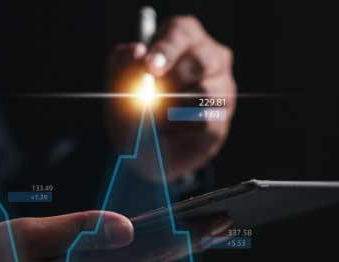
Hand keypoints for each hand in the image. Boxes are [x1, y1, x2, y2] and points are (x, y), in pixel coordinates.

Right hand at [0, 210, 229, 261]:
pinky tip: (165, 244)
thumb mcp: (26, 237)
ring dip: (175, 247)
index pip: (147, 251)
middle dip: (192, 240)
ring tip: (207, 228)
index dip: (187, 234)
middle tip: (227, 219)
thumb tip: (128, 227)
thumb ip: (81, 229)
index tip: (218, 220)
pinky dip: (150, 256)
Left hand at [107, 16, 235, 181]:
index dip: (165, 49)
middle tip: (148, 97)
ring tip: (154, 118)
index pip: (181, 33)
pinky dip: (181, 129)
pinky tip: (169, 131)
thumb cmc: (130, 106)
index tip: (149, 67)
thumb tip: (137, 51)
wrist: (139, 151)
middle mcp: (210, 58)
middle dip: (170, 81)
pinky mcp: (221, 121)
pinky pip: (206, 122)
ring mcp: (222, 89)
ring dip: (172, 109)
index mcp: (183, 39)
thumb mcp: (117, 83)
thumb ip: (122, 64)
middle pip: (200, 60)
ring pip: (204, 92)